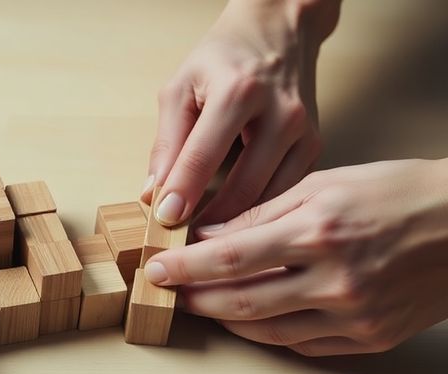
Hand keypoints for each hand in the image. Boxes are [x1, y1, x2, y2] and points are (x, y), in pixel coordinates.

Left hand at [144, 0, 339, 225]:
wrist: (278, 31)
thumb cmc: (223, 58)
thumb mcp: (181, 88)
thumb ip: (166, 141)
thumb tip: (152, 192)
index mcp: (239, 92)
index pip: (203, 154)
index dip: (182, 192)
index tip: (164, 221)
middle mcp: (280, 113)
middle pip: (243, 184)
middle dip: (210, 221)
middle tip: (182, 247)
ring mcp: (304, 132)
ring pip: (269, 197)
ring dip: (235, 227)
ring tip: (203, 245)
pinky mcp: (315, 147)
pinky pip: (285, 193)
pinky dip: (260, 215)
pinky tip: (235, 229)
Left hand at [144, 158, 447, 355]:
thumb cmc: (397, 193)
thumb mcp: (324, 183)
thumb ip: (261, 212)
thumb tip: (208, 234)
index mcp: (318, 231)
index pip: (230, 257)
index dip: (185, 267)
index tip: (156, 270)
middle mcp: (334, 279)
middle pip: (241, 302)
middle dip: (195, 298)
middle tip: (169, 293)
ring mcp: (354, 314)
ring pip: (267, 330)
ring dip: (225, 320)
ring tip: (201, 304)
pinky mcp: (369, 337)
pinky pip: (303, 344)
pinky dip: (268, 332)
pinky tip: (249, 318)